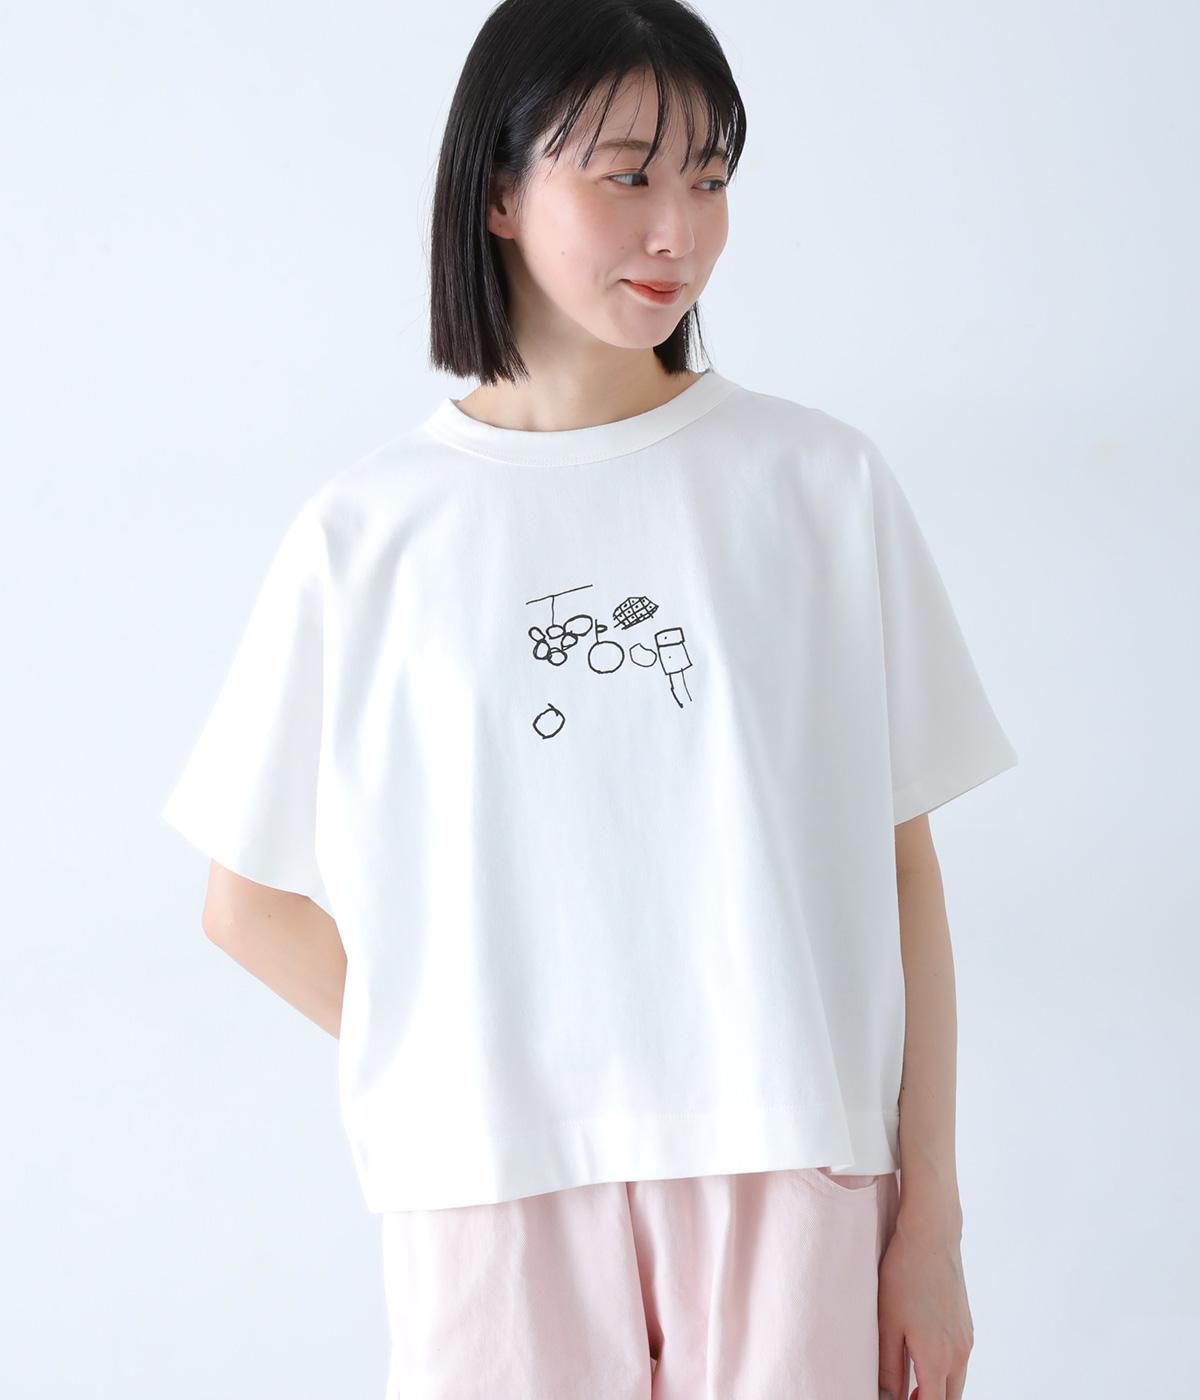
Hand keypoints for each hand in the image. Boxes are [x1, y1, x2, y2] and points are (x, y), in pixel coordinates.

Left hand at [877, 1211, 973, 1399]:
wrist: (931, 1237)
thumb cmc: (904, 1276)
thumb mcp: (887, 1323)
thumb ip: (888, 1367)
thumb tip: (885, 1396)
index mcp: (937, 1359)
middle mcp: (958, 1354)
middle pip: (949, 1399)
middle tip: (902, 1397)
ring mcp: (966, 1340)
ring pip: (956, 1382)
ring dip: (937, 1389)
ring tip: (909, 1383)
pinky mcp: (966, 1326)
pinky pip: (959, 1361)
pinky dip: (945, 1371)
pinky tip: (922, 1356)